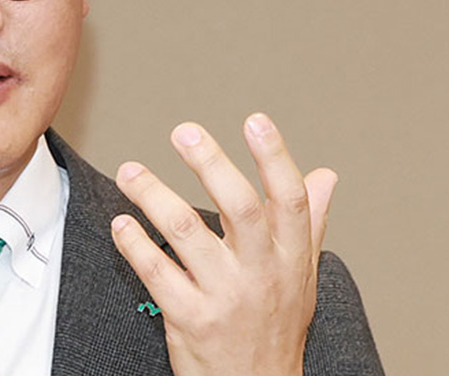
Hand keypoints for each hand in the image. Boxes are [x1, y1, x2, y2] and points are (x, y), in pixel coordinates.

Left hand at [110, 113, 336, 375]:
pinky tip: (121, 223)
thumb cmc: (276, 329)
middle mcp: (261, 274)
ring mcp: (224, 298)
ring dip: (152, 195)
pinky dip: (134, 244)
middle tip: (184, 131)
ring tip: (130, 171)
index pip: (289, 200)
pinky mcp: (190, 320)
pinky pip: (156, 273)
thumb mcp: (303, 278)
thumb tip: (326, 176)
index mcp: (291, 259)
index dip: (275, 157)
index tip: (255, 120)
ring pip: (186, 233)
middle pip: (240, 208)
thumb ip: (309, 223)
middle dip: (211, 164)